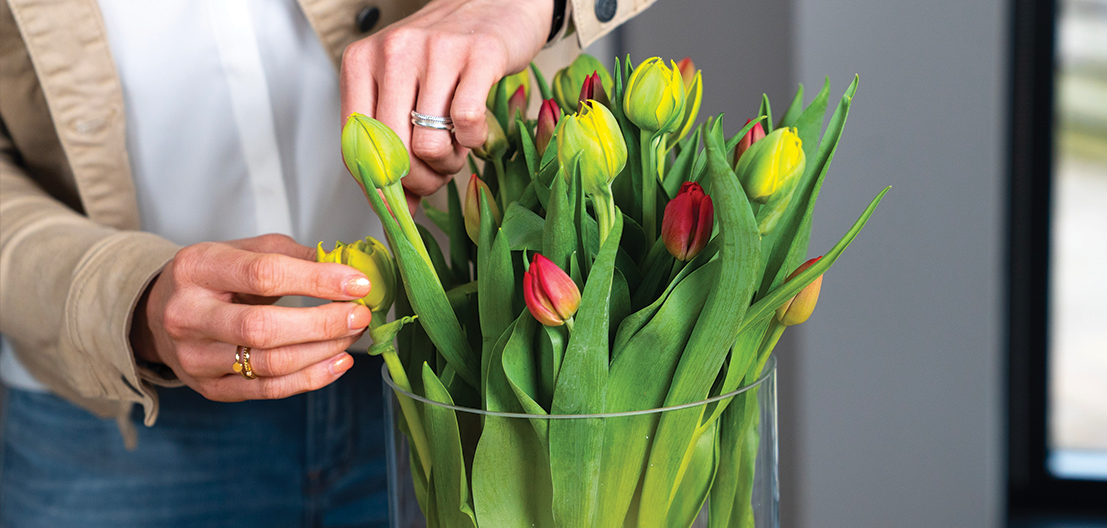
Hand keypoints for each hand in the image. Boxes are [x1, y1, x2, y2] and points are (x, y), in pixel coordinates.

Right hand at [131, 234, 372, 401]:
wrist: (160, 312)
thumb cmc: (214, 277)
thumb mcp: (244, 251)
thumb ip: (293, 256)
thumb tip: (348, 266)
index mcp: (198, 268)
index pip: (264, 274)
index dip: (317, 280)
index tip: (357, 283)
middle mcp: (188, 315)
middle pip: (263, 328)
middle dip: (323, 323)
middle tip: (360, 314)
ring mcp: (195, 357)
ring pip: (269, 364)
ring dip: (323, 351)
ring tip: (353, 334)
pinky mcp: (209, 387)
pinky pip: (268, 390)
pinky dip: (311, 378)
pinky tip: (338, 361)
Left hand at [340, 0, 553, 210]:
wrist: (493, 3)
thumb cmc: (444, 54)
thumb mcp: (402, 88)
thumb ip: (391, 143)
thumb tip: (396, 211)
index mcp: (361, 61)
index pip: (355, 144)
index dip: (377, 185)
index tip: (397, 200)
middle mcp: (393, 52)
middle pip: (392, 152)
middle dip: (418, 180)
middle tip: (435, 177)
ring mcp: (436, 51)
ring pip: (429, 144)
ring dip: (448, 163)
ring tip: (456, 149)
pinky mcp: (479, 55)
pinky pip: (466, 123)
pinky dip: (473, 142)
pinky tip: (474, 133)